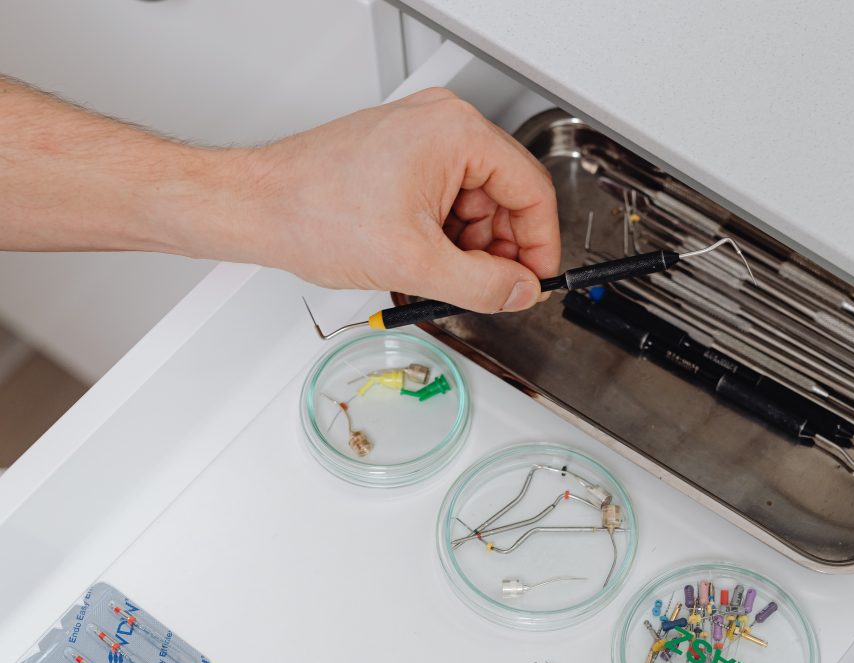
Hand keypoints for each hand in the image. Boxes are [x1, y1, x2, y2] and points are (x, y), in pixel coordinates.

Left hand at [221, 88, 560, 312]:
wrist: (257, 207)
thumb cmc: (314, 212)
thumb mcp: (414, 262)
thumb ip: (483, 285)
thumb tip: (519, 292)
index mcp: (457, 134)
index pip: (532, 190)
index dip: (540, 245)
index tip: (533, 281)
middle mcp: (443, 124)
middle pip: (505, 196)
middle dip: (499, 249)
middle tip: (488, 289)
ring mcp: (421, 137)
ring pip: (476, 202)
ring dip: (468, 246)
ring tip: (438, 276)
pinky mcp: (403, 154)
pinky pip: (447, 197)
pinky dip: (444, 234)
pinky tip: (423, 260)